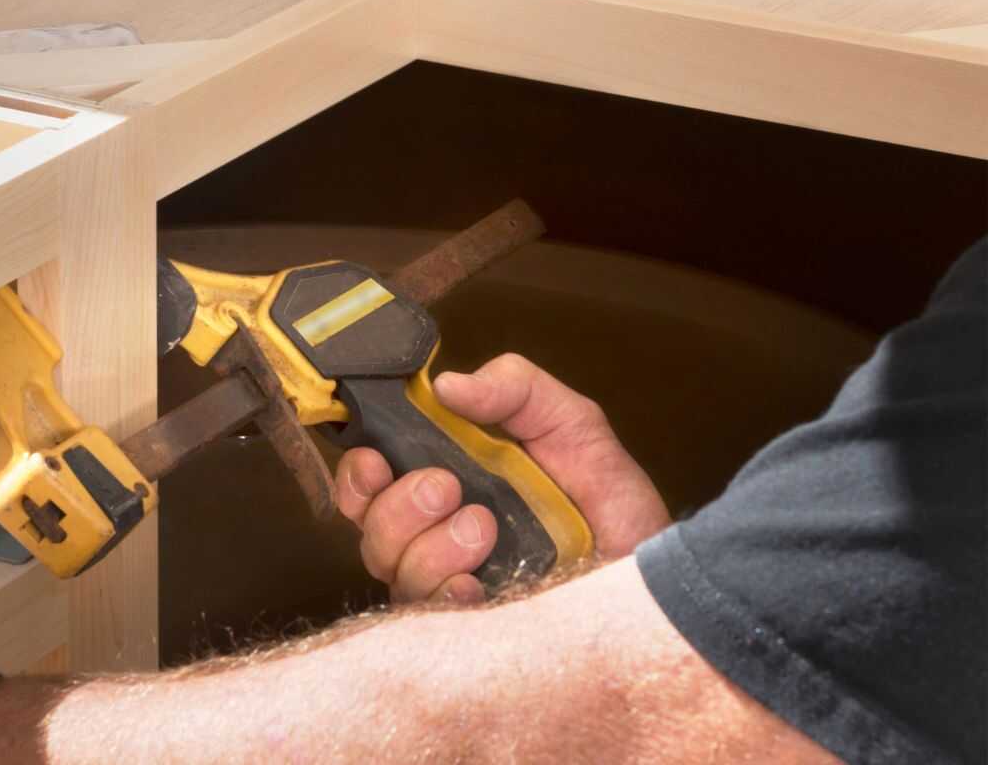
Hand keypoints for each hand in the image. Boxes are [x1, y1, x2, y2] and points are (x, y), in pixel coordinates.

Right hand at [334, 353, 670, 603]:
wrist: (657, 570)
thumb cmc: (610, 500)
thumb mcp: (569, 422)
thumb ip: (514, 389)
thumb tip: (445, 384)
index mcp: (445, 483)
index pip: (369, 485)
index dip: (358, 474)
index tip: (377, 459)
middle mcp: (436, 538)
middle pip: (370, 530)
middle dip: (397, 506)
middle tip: (448, 487)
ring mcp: (452, 587)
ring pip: (396, 573)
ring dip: (430, 548)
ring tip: (486, 529)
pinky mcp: (475, 629)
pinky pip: (430, 619)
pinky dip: (445, 596)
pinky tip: (477, 585)